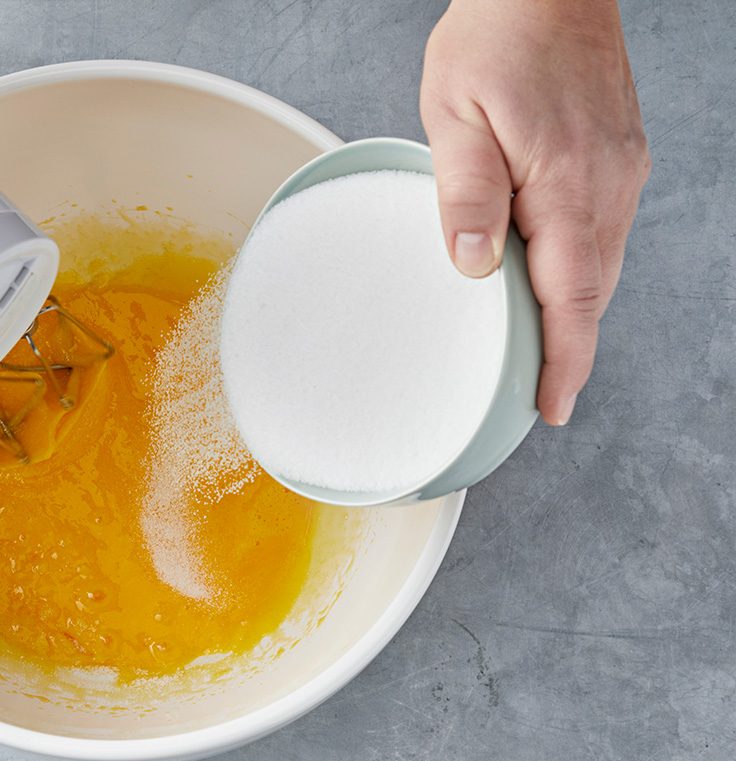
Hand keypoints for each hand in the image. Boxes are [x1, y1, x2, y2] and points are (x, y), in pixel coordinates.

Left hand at [421, 0, 649, 425]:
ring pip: (602, 264)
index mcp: (565, 183)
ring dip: (574, 311)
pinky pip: (603, 231)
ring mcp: (620, 170)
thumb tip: (474, 264)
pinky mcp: (618, 157)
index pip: (572, 296)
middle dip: (569, 349)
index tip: (551, 407)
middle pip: (593, 291)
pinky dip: (580, 268)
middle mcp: (607, 184)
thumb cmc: (495, 39)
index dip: (564, 360)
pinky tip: (551, 279)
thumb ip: (465, 192)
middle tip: (537, 396)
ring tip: (540, 351)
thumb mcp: (455, 115)